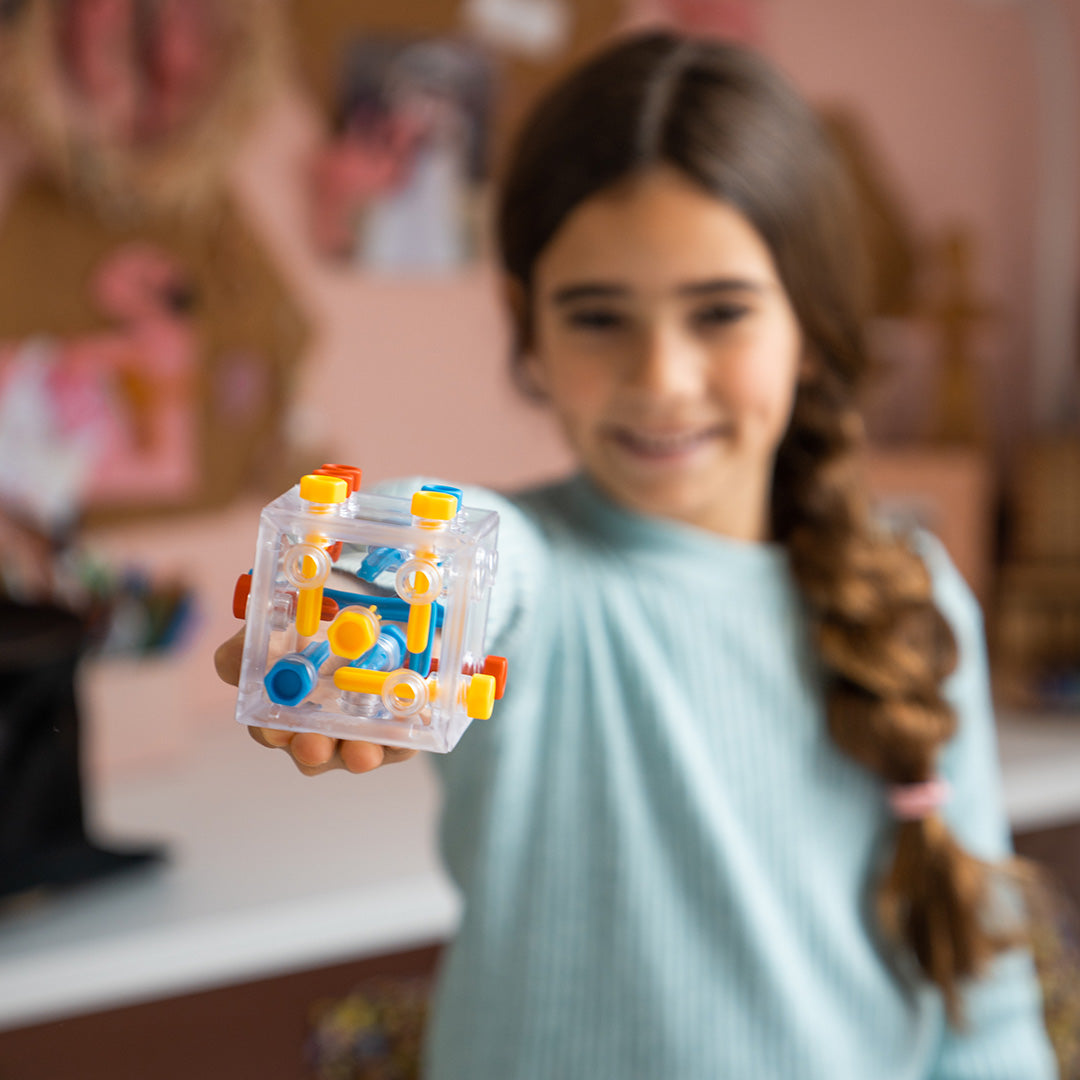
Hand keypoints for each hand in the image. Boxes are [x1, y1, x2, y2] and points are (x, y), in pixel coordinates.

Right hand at [213, 628, 417, 775]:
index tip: (277, 733)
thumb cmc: (304, 631)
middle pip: (312, 754)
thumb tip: (233, 659)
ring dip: (360, 753)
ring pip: (357, 753)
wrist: (359, 621)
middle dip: (314, 752)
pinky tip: (416, 723)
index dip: (272, 734)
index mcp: (281, 711)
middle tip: (316, 746)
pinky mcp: (393, 728)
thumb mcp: (269, 629)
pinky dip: (407, 734)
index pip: (270, 732)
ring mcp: (355, 732)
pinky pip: (400, 739)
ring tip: (366, 749)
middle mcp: (317, 730)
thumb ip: (245, 647)